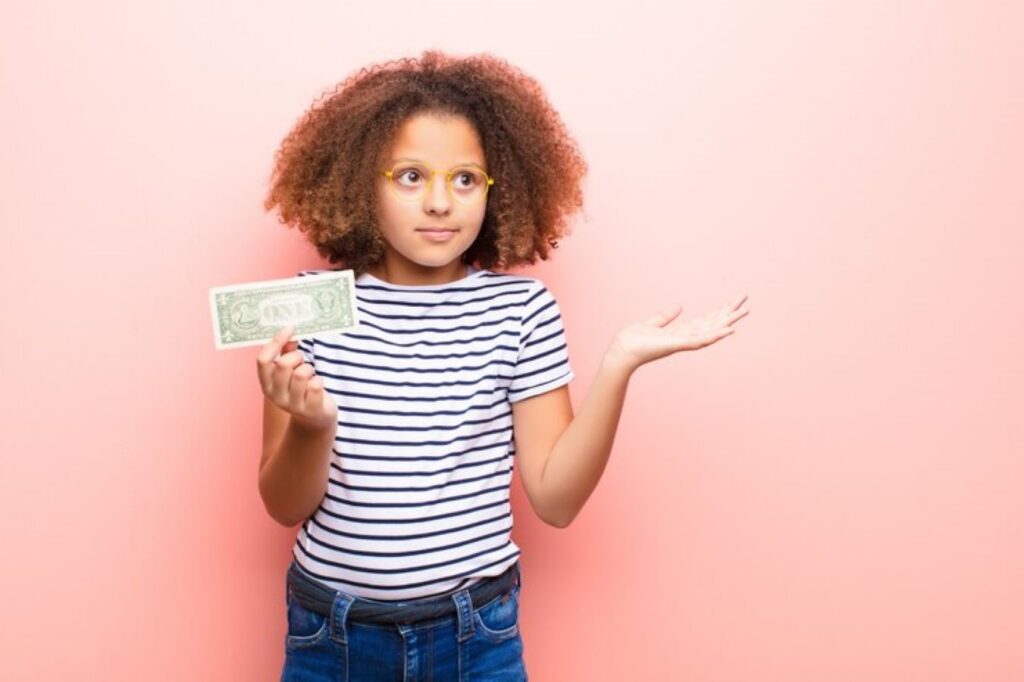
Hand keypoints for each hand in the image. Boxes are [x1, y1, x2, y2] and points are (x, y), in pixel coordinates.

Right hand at [256, 325, 337, 431]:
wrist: (314, 420)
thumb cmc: (301, 390)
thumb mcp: (290, 372)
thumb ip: (287, 353)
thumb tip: (290, 334)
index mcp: (266, 384)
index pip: (263, 360)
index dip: (276, 342)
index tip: (289, 329)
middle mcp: (275, 396)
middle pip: (284, 364)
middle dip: (297, 357)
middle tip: (302, 361)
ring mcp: (292, 405)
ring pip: (302, 373)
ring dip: (310, 369)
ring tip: (310, 376)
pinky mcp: (310, 410)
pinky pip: (316, 385)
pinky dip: (319, 380)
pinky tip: (317, 386)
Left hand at [608, 294, 749, 371]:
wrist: (622, 351)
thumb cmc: (634, 340)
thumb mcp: (653, 323)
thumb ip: (667, 316)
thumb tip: (679, 306)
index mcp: (681, 332)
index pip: (705, 321)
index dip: (718, 313)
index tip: (731, 304)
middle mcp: (686, 337)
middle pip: (712, 324)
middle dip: (729, 315)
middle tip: (746, 305)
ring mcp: (683, 342)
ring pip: (711, 331)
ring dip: (727, 322)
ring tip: (743, 313)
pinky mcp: (678, 344)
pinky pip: (701, 340)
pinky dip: (715, 335)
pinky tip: (729, 329)